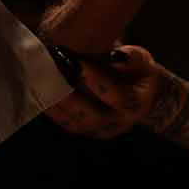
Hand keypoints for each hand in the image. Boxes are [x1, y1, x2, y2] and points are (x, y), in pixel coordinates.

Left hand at [45, 44, 164, 138]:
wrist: (147, 97)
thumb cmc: (141, 73)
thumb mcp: (143, 60)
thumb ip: (131, 58)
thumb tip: (113, 56)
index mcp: (137, 103)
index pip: (116, 94)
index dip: (96, 78)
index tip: (77, 60)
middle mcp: (121, 121)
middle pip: (93, 115)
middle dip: (69, 96)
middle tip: (51, 76)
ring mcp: (105, 129)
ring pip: (78, 123)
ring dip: (58, 106)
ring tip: (42, 86)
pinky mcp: (91, 132)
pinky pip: (70, 125)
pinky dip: (55, 112)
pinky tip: (42, 96)